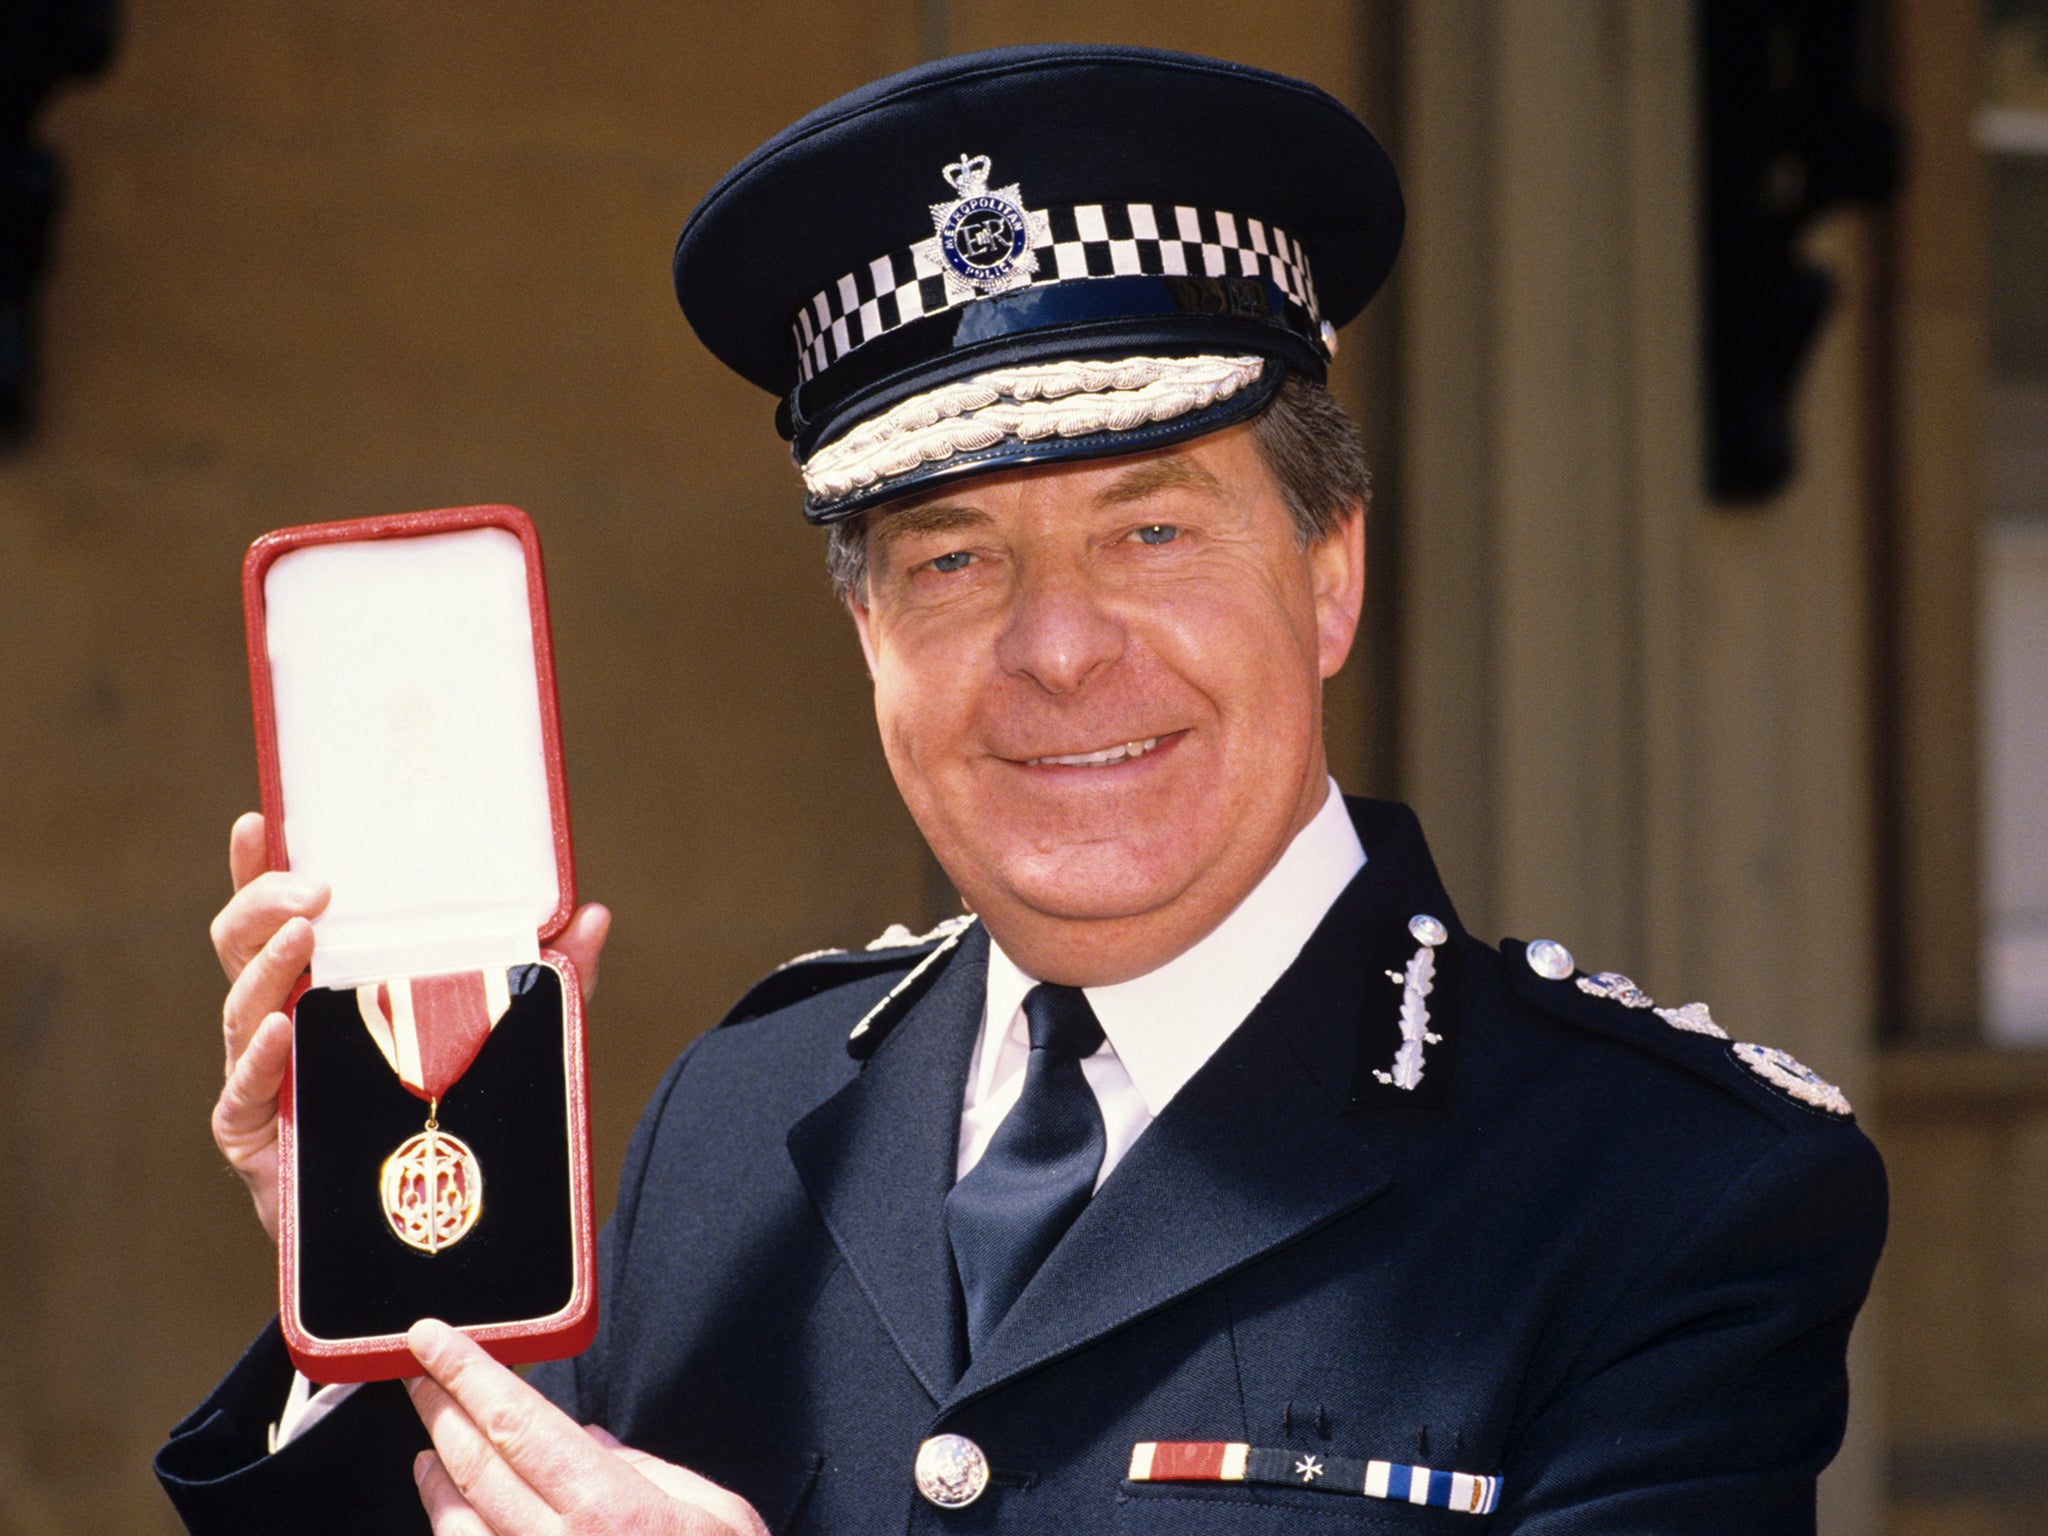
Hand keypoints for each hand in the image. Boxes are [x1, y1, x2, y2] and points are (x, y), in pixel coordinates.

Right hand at [207, 812, 612, 1243]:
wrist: (421, 1238)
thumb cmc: (444, 1121)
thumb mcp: (505, 1044)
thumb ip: (545, 985)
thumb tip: (593, 915)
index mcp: (326, 988)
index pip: (282, 917)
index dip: (259, 869)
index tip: (262, 820)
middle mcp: (283, 1024)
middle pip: (241, 948)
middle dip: (263, 905)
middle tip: (311, 888)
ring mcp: (263, 1080)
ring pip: (241, 1011)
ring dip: (268, 966)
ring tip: (301, 935)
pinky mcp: (257, 1140)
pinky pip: (242, 1096)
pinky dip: (261, 1062)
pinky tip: (286, 1032)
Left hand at [405, 1319, 766, 1534]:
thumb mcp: (720, 1517)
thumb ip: (651, 1471)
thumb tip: (594, 1443)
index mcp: (610, 1512)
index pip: (517, 1424)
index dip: (470, 1374)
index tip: (435, 1341)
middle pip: (474, 1466)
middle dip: (439, 1410)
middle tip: (418, 1375)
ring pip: (455, 1527)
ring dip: (436, 1478)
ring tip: (429, 1449)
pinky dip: (452, 1535)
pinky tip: (452, 1518)